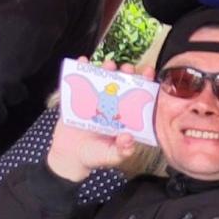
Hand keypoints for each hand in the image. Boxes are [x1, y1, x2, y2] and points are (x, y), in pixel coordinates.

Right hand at [46, 58, 151, 181]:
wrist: (69, 157)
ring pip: (103, 79)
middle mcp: (112, 105)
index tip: (149, 73)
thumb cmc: (94, 156)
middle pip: (122, 83)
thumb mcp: (111, 156)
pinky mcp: (78, 99)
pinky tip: (82, 62)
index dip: (145, 83)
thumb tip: (128, 137)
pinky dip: (80, 69)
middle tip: (127, 68)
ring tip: (108, 65)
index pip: (138, 96)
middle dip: (126, 72)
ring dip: (106, 68)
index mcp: (125, 116)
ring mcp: (95, 100)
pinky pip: (80, 81)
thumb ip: (122, 150)